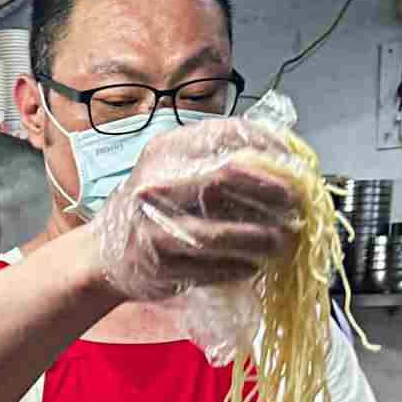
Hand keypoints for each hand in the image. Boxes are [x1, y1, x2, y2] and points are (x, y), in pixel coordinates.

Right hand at [90, 116, 303, 302]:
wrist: (103, 255)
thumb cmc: (150, 211)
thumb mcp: (174, 169)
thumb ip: (218, 159)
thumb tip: (285, 159)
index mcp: (166, 150)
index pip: (229, 134)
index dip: (271, 146)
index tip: (297, 163)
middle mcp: (157, 182)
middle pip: (227, 176)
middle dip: (271, 190)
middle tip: (297, 204)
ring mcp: (156, 226)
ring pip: (222, 231)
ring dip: (261, 238)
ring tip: (284, 241)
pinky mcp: (160, 264)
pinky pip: (212, 267)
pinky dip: (240, 266)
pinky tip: (254, 265)